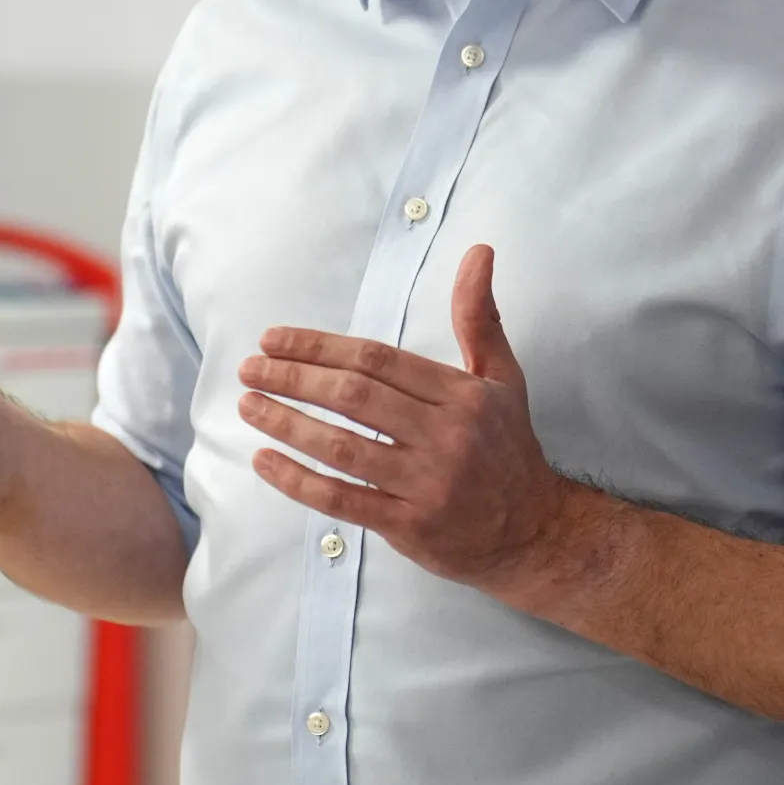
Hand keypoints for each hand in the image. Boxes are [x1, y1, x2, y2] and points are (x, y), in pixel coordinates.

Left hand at [237, 244, 569, 591]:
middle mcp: (445, 436)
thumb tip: (478, 252)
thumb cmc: (508, 447)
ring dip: (287, 423)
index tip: (274, 339)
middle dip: (294, 379)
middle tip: (250, 369)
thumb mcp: (501, 377)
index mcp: (461, 395)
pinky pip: (343, 500)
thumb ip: (478, 317)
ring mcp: (426, 484)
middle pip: (354, 397)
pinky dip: (298, 481)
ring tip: (248, 405)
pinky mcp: (410, 527)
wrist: (535, 533)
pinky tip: (265, 460)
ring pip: (342, 448)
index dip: (319, 346)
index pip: (376, 360)